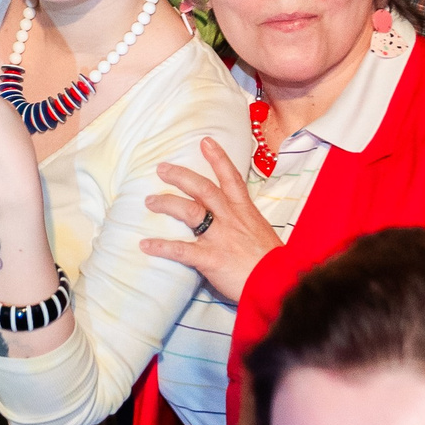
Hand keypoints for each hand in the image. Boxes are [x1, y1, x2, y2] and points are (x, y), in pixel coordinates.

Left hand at [138, 138, 281, 302]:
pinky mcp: (210, 259)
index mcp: (244, 211)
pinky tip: (146, 245)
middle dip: (181, 176)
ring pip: (189, 211)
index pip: (230, 178)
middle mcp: (230, 219)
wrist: (279, 282)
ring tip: (150, 201)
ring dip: (167, 203)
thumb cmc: (271, 261)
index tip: (205, 141)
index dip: (218, 158)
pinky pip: (181, 250)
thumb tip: (230, 223)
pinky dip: (162, 247)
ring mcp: (219, 237)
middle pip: (202, 188)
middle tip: (162, 168)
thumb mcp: (260, 232)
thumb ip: (243, 223)